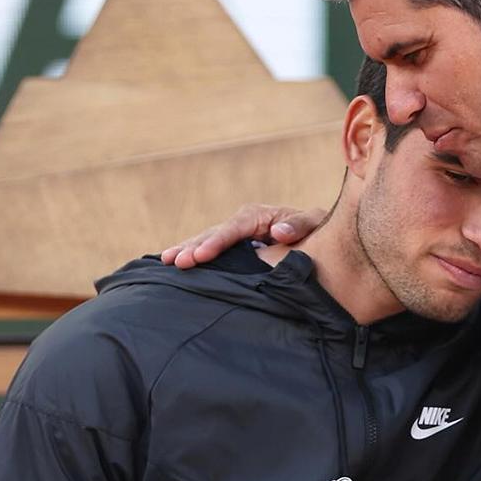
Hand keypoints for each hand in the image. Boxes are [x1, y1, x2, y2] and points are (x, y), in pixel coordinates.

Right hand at [159, 203, 327, 269]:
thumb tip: (279, 231)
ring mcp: (234, 236)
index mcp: (256, 216)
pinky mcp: (232, 248)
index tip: (201, 256)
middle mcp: (240, 223)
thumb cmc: (314, 229)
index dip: (216, 242)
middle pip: (212, 234)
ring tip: (166, 261)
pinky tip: (173, 265)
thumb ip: (298, 224)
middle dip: (193, 247)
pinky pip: (210, 251)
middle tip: (174, 261)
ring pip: (206, 242)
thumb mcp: (313, 223)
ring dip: (187, 251)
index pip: (232, 229)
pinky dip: (193, 256)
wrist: (315, 235)